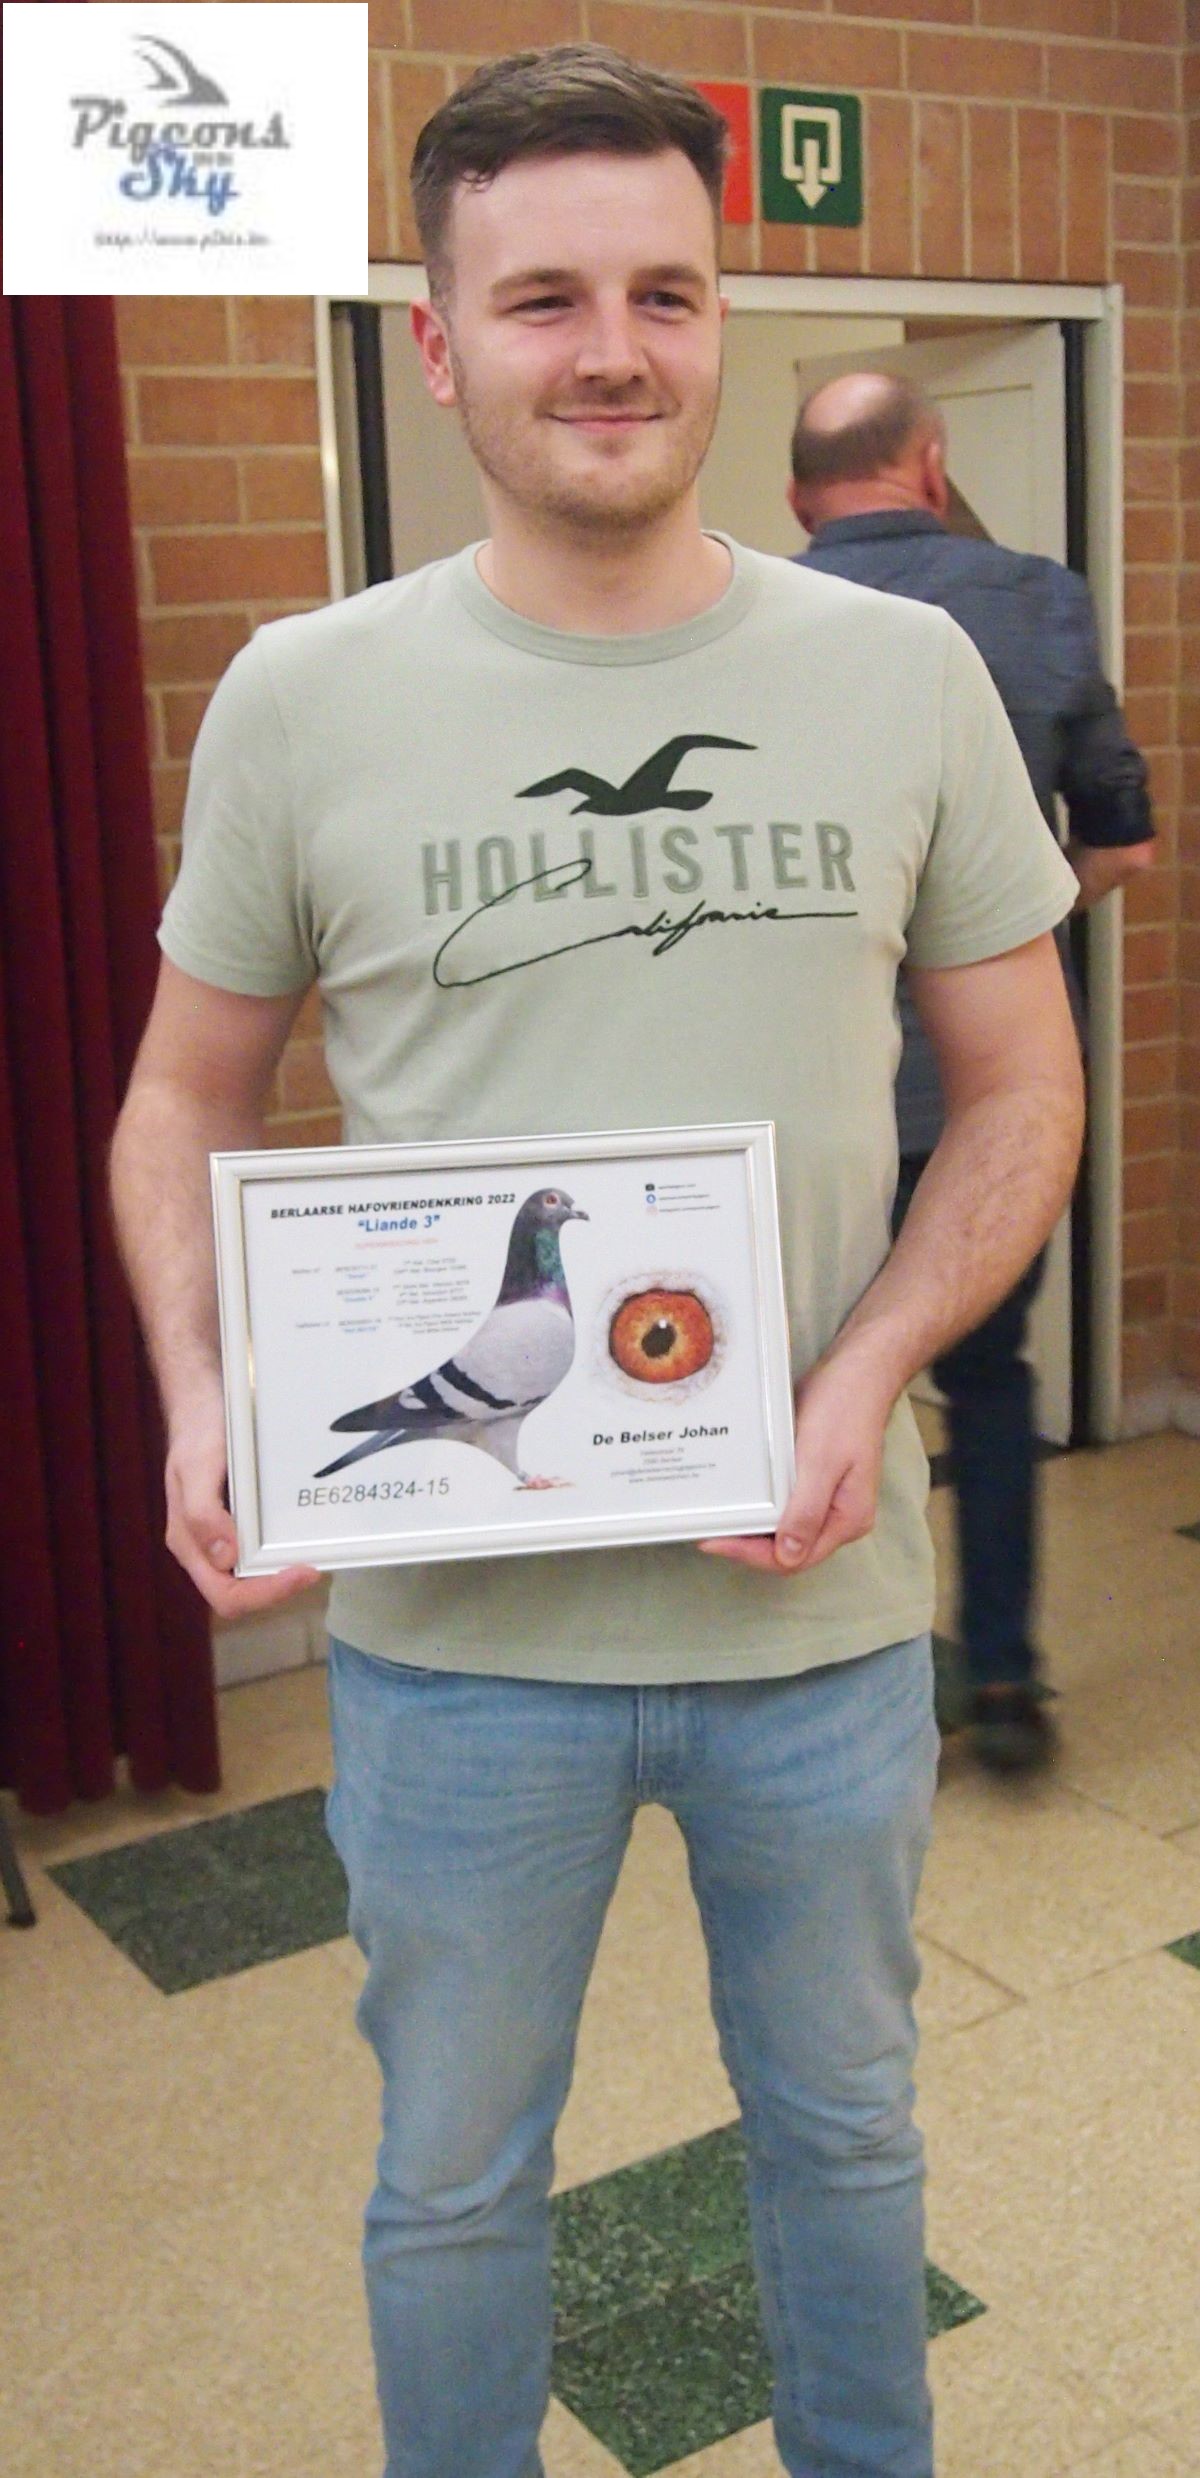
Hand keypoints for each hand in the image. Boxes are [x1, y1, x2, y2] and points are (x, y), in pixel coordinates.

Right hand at [165, 1384, 319, 1617]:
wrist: (201, 1405)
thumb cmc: (198, 1433)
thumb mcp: (197, 1467)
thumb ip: (202, 1514)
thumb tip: (226, 1558)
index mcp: (189, 1543)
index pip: (226, 1595)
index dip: (265, 1594)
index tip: (303, 1571)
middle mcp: (204, 1548)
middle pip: (240, 1594)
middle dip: (277, 1588)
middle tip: (314, 1567)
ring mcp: (220, 1537)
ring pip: (250, 1578)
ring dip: (280, 1576)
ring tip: (312, 1558)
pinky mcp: (236, 1524)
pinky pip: (256, 1552)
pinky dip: (278, 1554)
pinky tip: (300, 1540)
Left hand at [699, 1343, 891, 1575]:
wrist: (858, 1371)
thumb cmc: (843, 1411)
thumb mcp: (821, 1461)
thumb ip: (806, 1511)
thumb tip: (788, 1556)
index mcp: (847, 1520)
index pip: (796, 1557)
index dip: (753, 1555)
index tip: (715, 1542)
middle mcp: (838, 1516)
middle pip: (789, 1548)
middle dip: (748, 1544)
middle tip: (709, 1532)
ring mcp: (826, 1499)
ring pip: (784, 1528)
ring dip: (753, 1527)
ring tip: (717, 1520)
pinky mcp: (813, 1480)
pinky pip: (784, 1503)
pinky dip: (761, 1505)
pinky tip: (740, 1498)